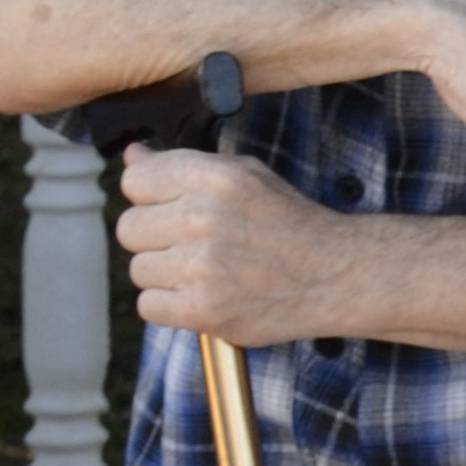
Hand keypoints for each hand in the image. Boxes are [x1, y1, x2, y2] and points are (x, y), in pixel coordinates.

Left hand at [116, 149, 351, 347]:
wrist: (336, 274)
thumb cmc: (289, 223)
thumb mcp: (246, 176)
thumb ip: (184, 165)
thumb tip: (132, 155)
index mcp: (214, 177)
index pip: (135, 180)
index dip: (151, 196)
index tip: (174, 207)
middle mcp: (204, 217)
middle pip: (129, 228)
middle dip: (156, 237)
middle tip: (195, 244)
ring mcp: (202, 267)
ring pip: (139, 270)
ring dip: (167, 274)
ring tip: (207, 272)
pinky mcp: (202, 310)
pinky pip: (149, 306)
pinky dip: (172, 305)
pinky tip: (205, 294)